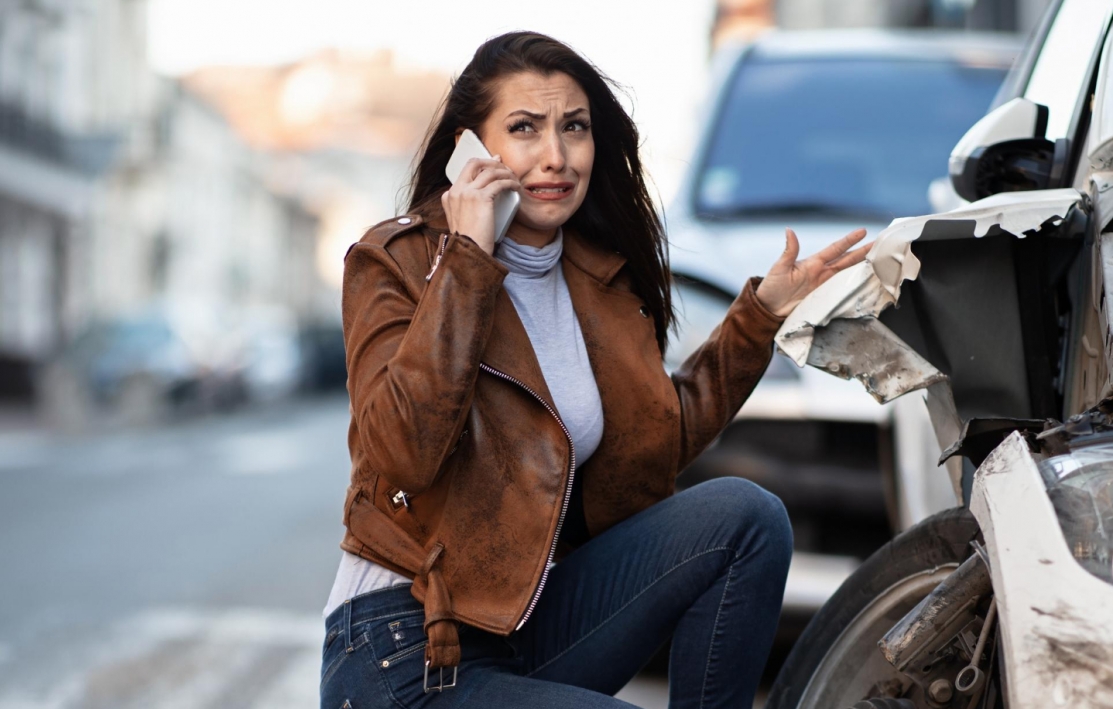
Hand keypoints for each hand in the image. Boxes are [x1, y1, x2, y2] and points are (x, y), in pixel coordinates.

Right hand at [441, 156, 519, 254]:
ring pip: (489, 171)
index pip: (466, 172)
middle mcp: (456, 191)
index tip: (494, 165)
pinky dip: (510, 183)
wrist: (467, 252)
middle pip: (474, 163)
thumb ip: (465, 207)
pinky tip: (516, 187)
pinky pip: (499, 183)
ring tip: (514, 179)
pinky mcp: (480, 198)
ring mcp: (467, 192)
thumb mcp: (461, 221)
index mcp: (449, 196)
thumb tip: (484, 197)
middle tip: (504, 166)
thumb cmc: (469, 242)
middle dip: (491, 161)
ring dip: (505, 172)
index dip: (482, 166)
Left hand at [755, 228, 870, 317]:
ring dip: (862, 266)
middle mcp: (821, 272)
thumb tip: (789, 230)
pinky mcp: (823, 298)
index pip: (835, 249)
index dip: (849, 241)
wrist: (769, 309)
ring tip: (878, 260)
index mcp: (813, 263)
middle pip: (847, 260)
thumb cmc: (771, 287)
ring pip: (847, 273)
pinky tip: (865, 282)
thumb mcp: (779, 268)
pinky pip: (842, 290)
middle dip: (863, 251)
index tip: (862, 231)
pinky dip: (854, 285)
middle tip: (880, 244)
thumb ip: (789, 251)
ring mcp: (824, 285)